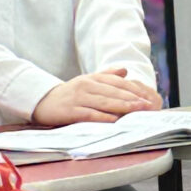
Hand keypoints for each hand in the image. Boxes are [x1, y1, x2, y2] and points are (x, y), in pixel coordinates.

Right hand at [32, 71, 161, 126]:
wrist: (42, 101)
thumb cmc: (69, 93)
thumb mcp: (87, 81)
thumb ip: (106, 75)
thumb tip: (125, 70)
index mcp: (92, 78)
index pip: (116, 82)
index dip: (133, 89)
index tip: (147, 96)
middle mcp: (86, 86)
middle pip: (113, 92)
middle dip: (132, 98)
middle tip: (148, 105)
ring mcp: (78, 98)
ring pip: (104, 102)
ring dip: (122, 106)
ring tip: (137, 111)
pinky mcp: (70, 111)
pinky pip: (89, 114)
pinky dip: (103, 117)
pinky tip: (115, 120)